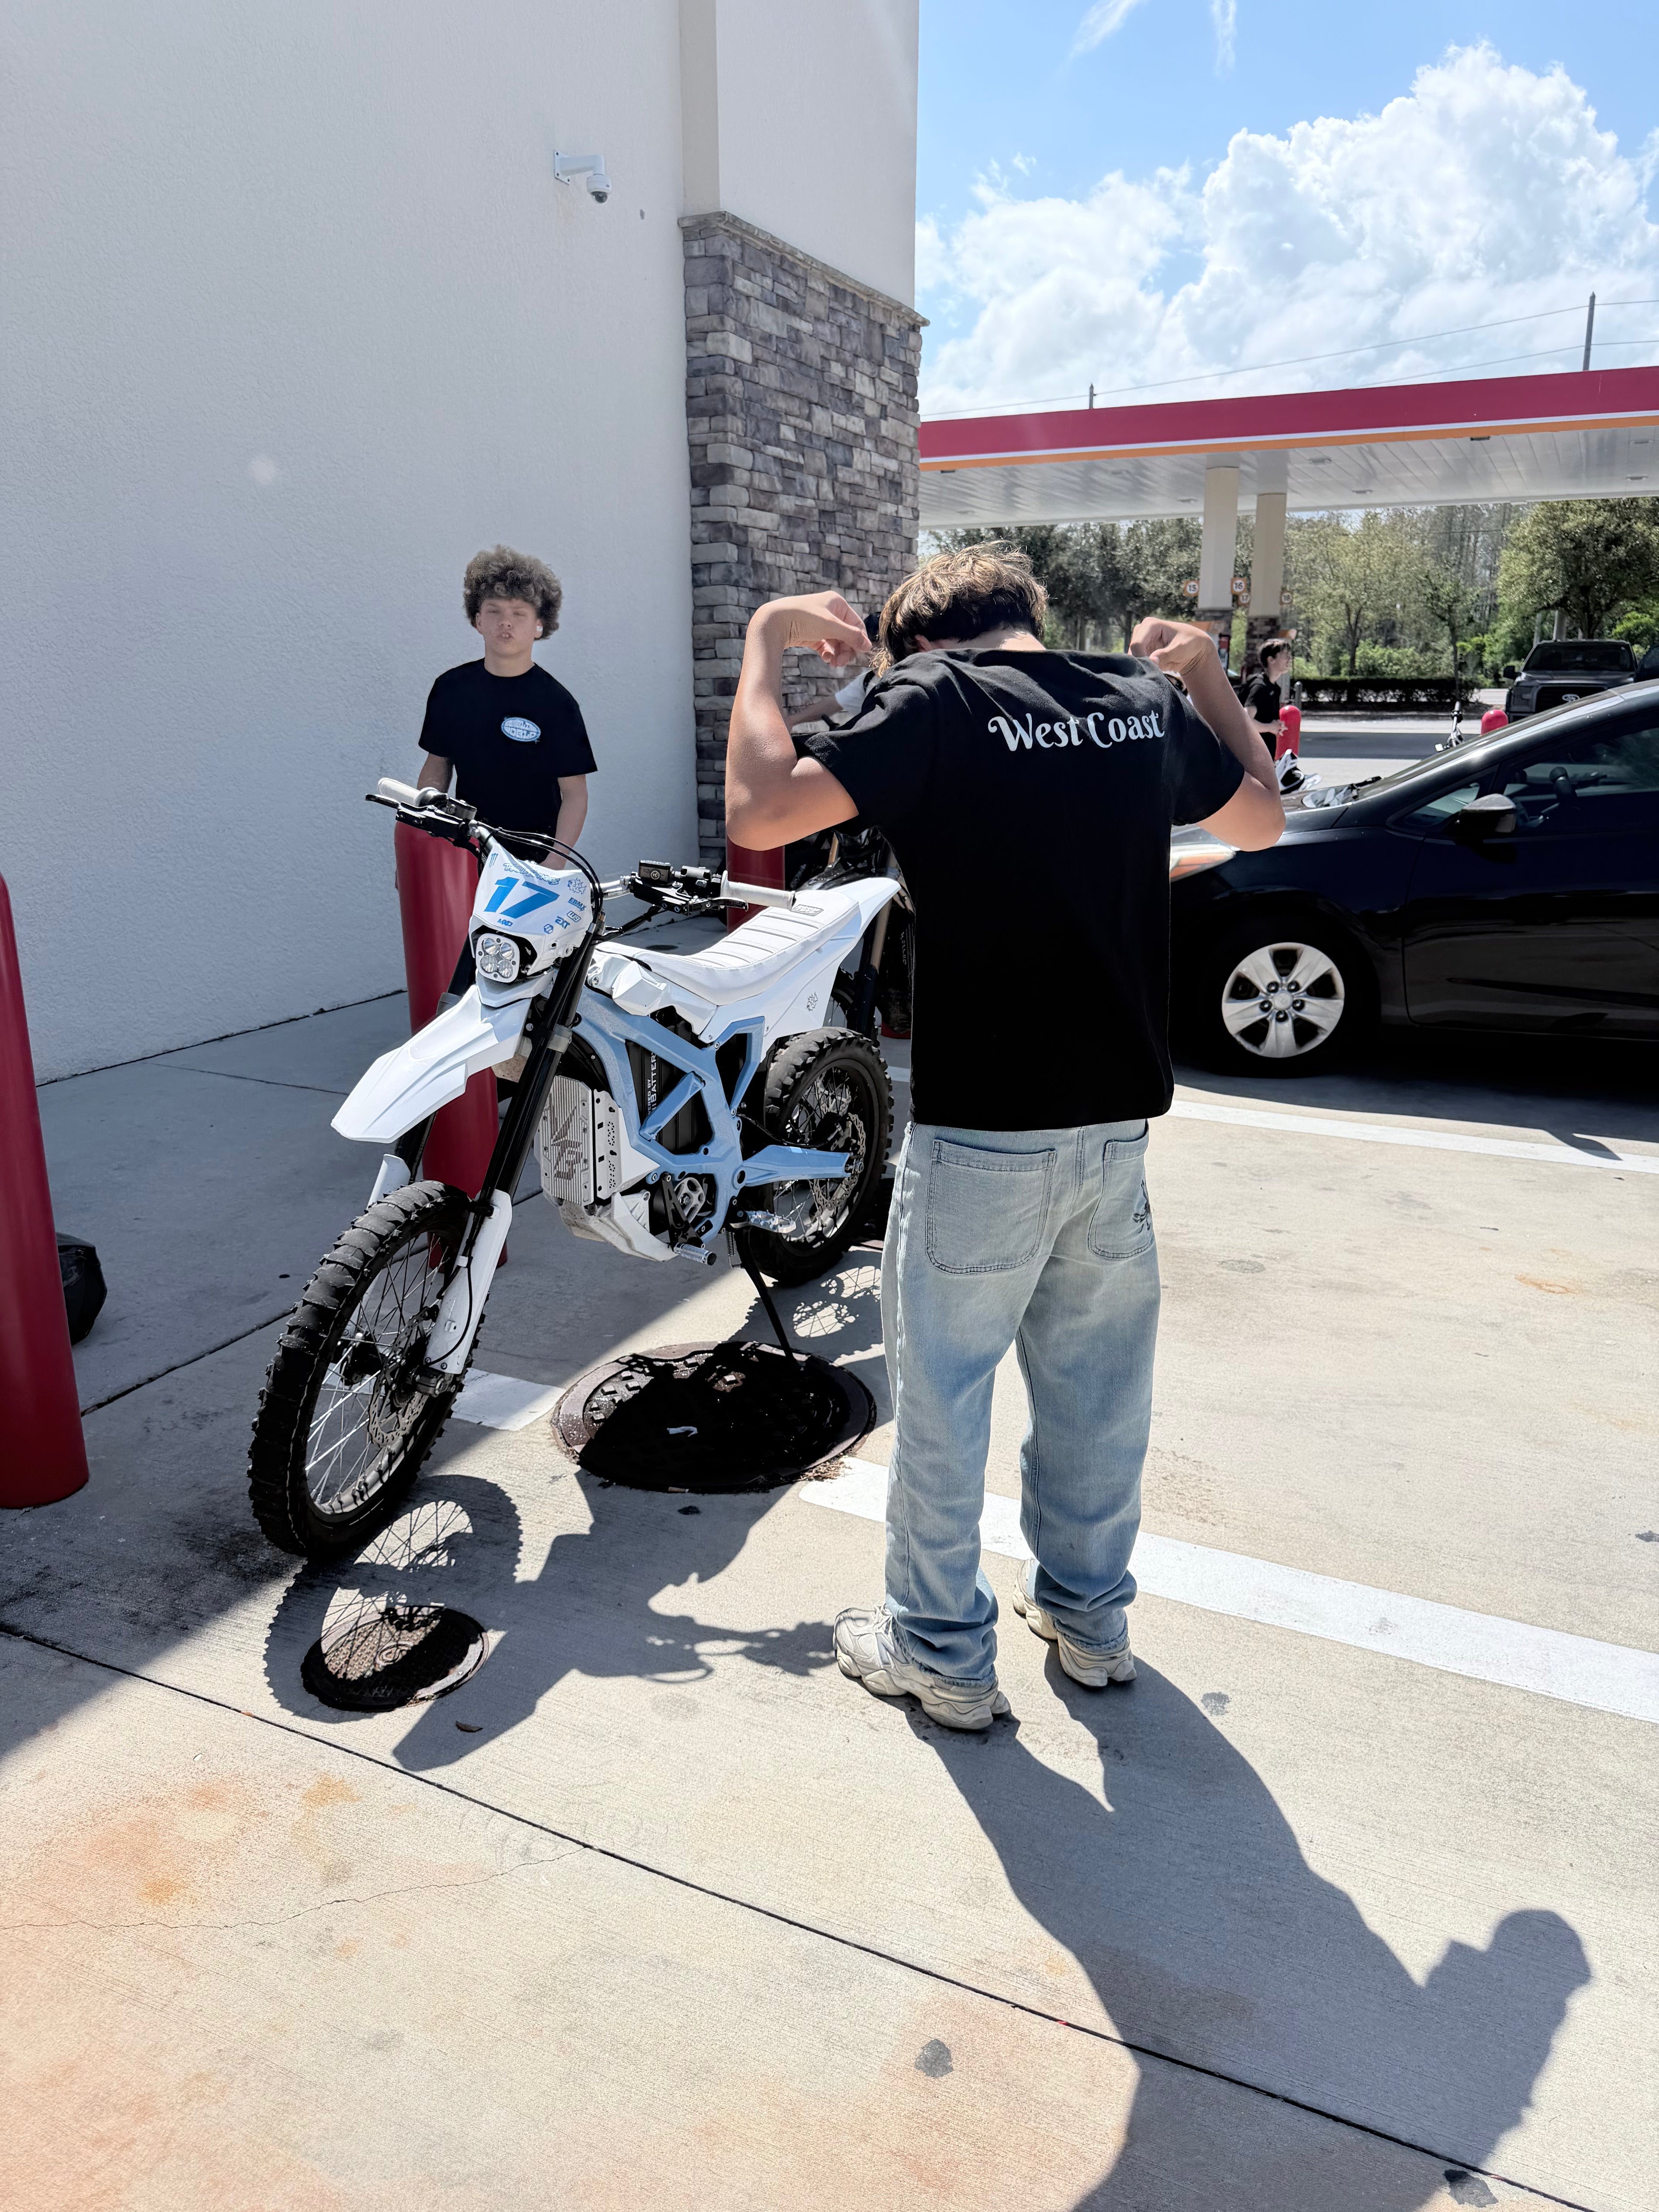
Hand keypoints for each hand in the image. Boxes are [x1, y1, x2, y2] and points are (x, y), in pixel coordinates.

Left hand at [753, 590, 869, 668]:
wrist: (773, 622)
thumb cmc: (803, 618)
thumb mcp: (831, 626)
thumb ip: (851, 636)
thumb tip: (868, 646)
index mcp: (837, 603)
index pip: (856, 624)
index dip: (859, 640)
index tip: (859, 655)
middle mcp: (829, 611)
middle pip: (846, 634)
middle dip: (846, 650)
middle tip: (842, 663)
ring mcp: (819, 623)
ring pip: (836, 642)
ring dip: (837, 654)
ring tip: (834, 664)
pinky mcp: (810, 634)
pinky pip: (825, 645)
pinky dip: (827, 653)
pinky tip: (826, 659)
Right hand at [1129, 616, 1219, 680]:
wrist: (1195, 649)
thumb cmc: (1190, 644)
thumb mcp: (1181, 649)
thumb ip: (1166, 655)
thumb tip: (1151, 660)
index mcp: (1151, 624)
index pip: (1137, 643)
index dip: (1141, 658)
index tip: (1152, 669)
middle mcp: (1142, 630)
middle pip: (1133, 651)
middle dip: (1141, 662)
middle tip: (1154, 671)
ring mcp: (1141, 640)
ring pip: (1133, 658)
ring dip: (1142, 666)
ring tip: (1157, 670)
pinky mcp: (1142, 651)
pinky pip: (1137, 662)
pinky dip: (1144, 667)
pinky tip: (1154, 670)